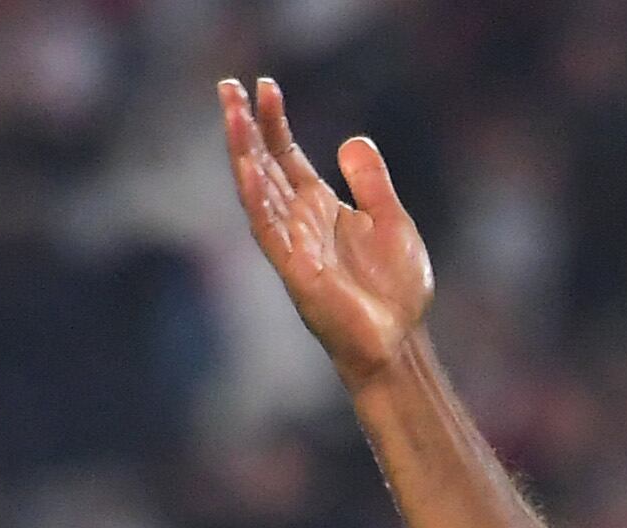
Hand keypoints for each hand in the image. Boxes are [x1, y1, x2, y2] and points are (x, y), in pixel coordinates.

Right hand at [218, 77, 430, 387]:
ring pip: (257, 189)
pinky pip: (268, 229)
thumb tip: (354, 140)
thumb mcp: (392, 222)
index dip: (274, 122)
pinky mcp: (294, 269)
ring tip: (231, 114)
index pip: (286, 156)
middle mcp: (298, 221)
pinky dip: (258, 198)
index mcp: (320, 207)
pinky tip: (248, 168)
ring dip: (243, 152)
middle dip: (245, 126)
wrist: (399, 342)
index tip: (265, 86)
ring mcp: (292, 244)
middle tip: (227, 86)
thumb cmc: (394, 290)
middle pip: (262, 164)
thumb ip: (372, 182)